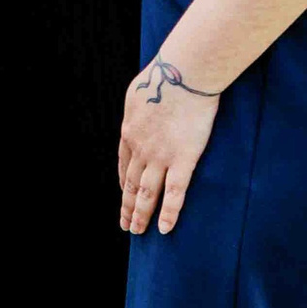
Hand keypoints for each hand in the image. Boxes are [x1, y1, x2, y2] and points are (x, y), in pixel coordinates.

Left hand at [118, 58, 220, 235]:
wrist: (182, 75)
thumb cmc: (163, 77)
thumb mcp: (137, 93)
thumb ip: (138, 110)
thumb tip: (140, 112)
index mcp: (129, 131)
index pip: (123, 164)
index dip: (123, 183)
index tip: (124, 195)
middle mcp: (140, 148)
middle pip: (131, 183)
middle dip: (127, 205)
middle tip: (126, 224)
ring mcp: (160, 156)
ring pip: (147, 192)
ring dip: (140, 214)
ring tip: (137, 231)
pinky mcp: (183, 160)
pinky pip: (174, 193)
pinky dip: (168, 213)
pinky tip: (164, 229)